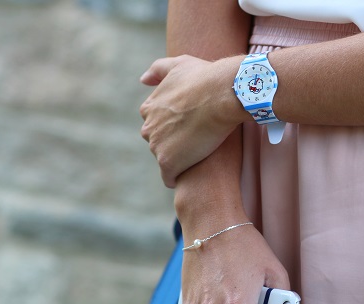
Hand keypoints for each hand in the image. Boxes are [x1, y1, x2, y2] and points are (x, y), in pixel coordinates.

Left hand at [139, 55, 247, 187]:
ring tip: (199, 156)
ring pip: (165, 159)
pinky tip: (191, 174)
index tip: (189, 127)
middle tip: (197, 141)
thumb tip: (142, 80)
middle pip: (158, 142)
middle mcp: (148, 128)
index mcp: (149, 108)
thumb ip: (158, 70)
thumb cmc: (204, 77)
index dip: (173, 126)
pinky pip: (169, 177)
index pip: (156, 124)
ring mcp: (156, 146)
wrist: (221, 94)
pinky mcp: (168, 162)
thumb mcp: (178, 65)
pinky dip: (177, 177)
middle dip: (173, 143)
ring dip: (178, 159)